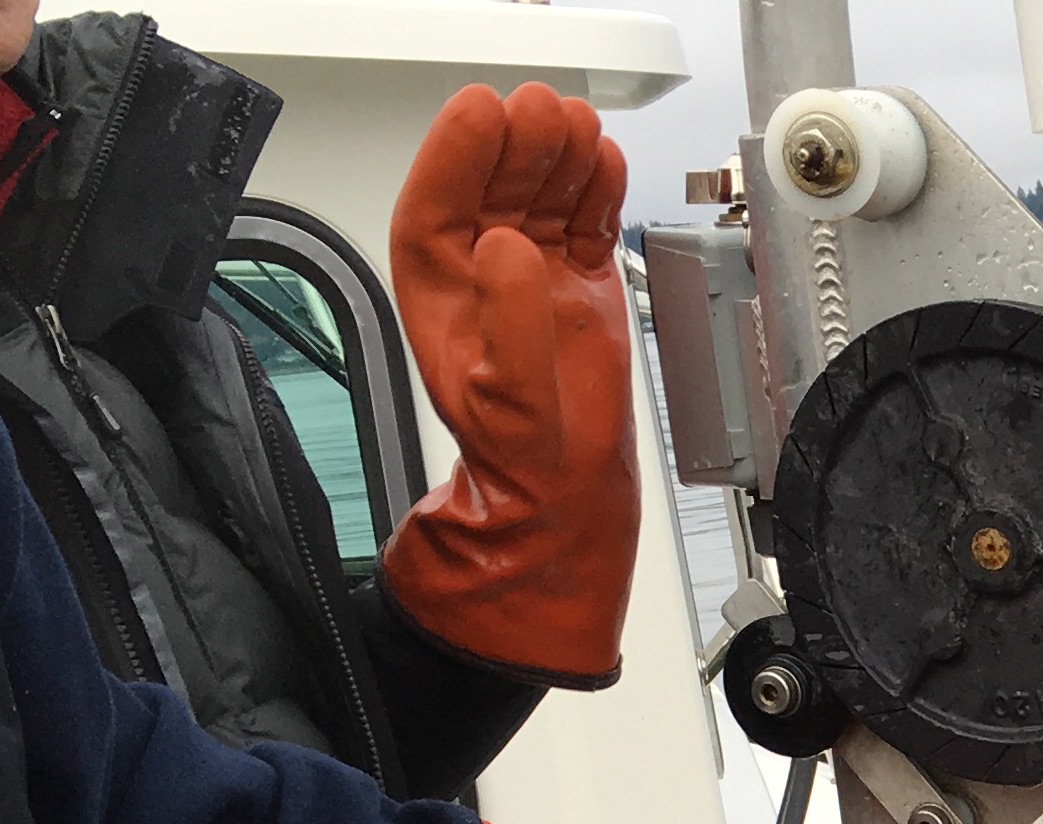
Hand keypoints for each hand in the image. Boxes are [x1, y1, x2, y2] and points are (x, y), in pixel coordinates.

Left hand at [376, 84, 637, 682]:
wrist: (568, 494)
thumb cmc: (526, 458)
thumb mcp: (512, 399)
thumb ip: (511, 321)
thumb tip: (509, 247)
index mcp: (440, 288)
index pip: (438, 199)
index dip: (459, 151)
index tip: (485, 111)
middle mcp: (480, 269)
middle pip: (492, 180)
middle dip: (517, 140)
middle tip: (544, 111)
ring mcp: (530, 269)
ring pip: (539, 187)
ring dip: (558, 151)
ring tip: (578, 126)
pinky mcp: (576, 278)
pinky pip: (581, 215)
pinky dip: (595, 185)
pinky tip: (604, 159)